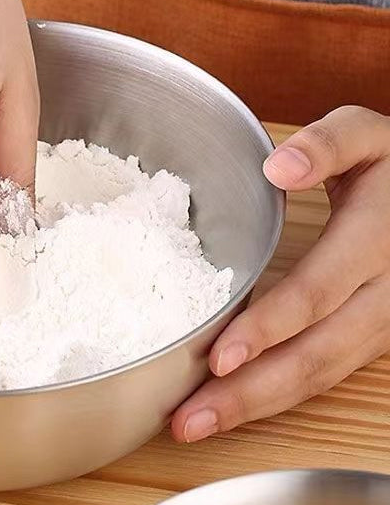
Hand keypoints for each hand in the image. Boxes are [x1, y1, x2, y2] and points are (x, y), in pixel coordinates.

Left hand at [172, 105, 389, 441]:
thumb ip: (327, 144)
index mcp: (376, 239)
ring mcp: (381, 320)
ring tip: (196, 423)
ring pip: (321, 374)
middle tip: (189, 419)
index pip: (318, 293)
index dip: (269, 327)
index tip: (219, 357)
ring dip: (258, 404)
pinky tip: (235, 403)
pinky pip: (325, 371)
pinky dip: (278, 393)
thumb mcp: (366, 135)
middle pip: (316, 354)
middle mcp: (384, 292)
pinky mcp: (370, 333)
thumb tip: (280, 167)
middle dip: (250, 392)